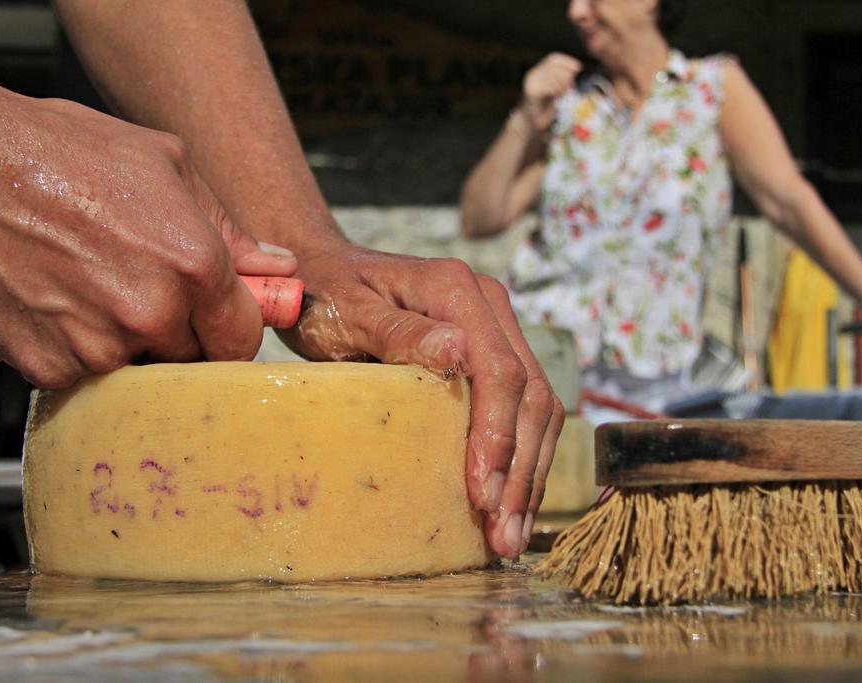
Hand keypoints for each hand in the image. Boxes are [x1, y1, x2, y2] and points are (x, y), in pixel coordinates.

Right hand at [0, 64, 296, 388]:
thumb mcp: (166, 167)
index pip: (243, 338)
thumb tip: (276, 266)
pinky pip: (86, 376)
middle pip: (194, 361)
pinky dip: (80, 350)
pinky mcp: (48, 366)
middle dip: (181, 336)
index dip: (230, 330)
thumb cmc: (64, 151)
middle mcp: (152, 312)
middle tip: (147, 295)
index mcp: (195, 265)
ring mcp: (98, 345)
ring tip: (98, 287)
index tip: (215, 323)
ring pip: (141, 371)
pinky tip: (63, 302)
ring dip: (130, 344)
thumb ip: (228, 228)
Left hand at [277, 243, 563, 558]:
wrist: (323, 271)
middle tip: (504, 535)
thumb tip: (457, 352)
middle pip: (531, 394)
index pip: (500, 370)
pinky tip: (509, 500)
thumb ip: (397, 332)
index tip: (484, 494)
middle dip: (521, 469)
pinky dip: (521, 457)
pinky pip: (523, 408)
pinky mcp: (491, 353)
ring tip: (510, 533)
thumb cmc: (326, 295)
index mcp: (458, 290)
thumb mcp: (347, 314)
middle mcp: (489, 306)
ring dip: (529, 473)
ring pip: (538, 406)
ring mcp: (496, 328)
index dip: (499, 437)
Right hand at [516, 53, 581, 132]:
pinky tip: (560, 96)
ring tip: (567, 93)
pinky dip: (558, 90)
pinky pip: (549, 86)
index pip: (553, 58)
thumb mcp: (557, 90)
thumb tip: (575, 69)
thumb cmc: (545, 108)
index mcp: (538, 71)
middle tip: (572, 87)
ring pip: (553, 75)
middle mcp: (533, 74)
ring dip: (564, 83)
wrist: (530, 123)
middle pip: (554, 66)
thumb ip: (563, 80)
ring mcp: (531, 82)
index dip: (567, 61)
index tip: (579, 68)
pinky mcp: (531, 92)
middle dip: (567, 75)